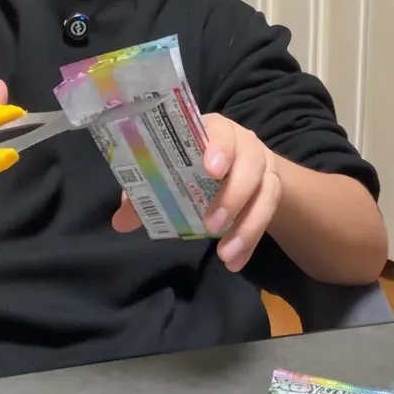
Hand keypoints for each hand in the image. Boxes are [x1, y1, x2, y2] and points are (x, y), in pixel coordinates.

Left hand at [112, 113, 280, 270]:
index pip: (220, 130)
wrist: (238, 166)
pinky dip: (251, 242)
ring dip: (247, 225)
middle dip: (233, 195)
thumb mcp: (170, 172)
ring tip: (224, 253)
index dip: (219, 147)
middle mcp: (244, 144)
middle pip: (250, 162)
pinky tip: (234, 262)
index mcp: (213, 131)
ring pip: (266, 192)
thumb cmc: (193, 163)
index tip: (211, 170)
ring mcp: (263, 167)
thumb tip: (120, 221)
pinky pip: (268, 217)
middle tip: (211, 225)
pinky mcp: (273, 191)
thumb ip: (146, 193)